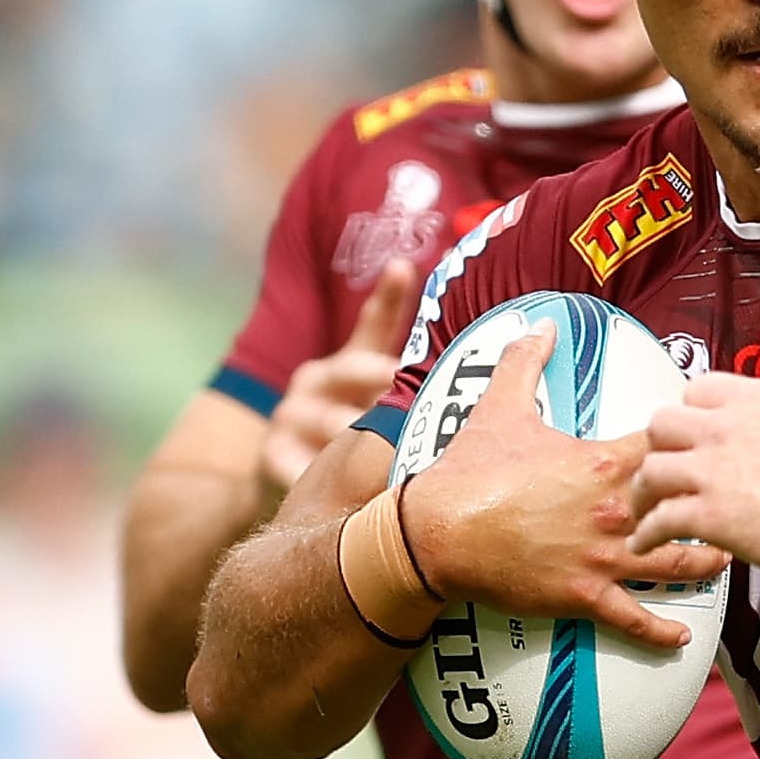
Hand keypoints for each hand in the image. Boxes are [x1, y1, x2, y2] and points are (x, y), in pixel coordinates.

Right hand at [264, 258, 419, 492]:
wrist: (292, 490)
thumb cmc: (353, 447)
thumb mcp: (385, 418)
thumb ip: (420, 395)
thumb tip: (488, 379)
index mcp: (350, 364)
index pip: (374, 324)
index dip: (389, 295)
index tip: (404, 269)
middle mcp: (317, 378)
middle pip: (357, 368)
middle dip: (389, 378)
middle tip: (415, 385)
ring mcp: (291, 413)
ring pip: (336, 421)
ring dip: (365, 437)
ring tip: (398, 453)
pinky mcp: (271, 451)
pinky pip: (305, 462)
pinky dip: (327, 475)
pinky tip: (351, 490)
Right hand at [398, 328, 726, 647]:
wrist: (436, 532)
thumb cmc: (471, 471)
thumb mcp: (499, 407)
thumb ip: (525, 362)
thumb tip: (538, 325)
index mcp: (605, 462)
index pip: (673, 447)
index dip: (697, 443)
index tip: (716, 442)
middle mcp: (616, 510)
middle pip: (690, 506)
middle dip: (716, 505)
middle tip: (737, 504)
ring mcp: (604, 557)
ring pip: (675, 564)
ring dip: (706, 563)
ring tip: (725, 559)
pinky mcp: (584, 595)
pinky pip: (633, 619)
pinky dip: (661, 632)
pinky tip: (683, 639)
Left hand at [631, 373, 759, 577]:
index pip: (701, 390)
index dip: (693, 411)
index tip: (695, 427)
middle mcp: (729, 428)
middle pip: (662, 424)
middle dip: (660, 447)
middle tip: (666, 464)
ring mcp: (715, 471)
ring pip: (650, 470)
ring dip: (645, 491)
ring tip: (646, 509)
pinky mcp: (712, 515)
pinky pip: (660, 522)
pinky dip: (648, 535)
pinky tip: (647, 543)